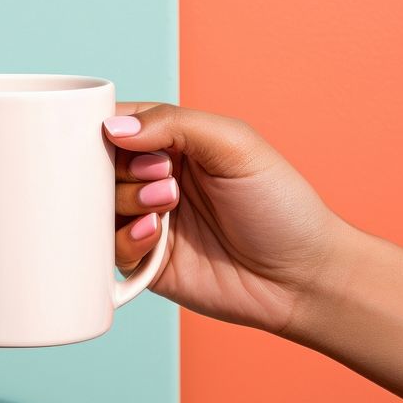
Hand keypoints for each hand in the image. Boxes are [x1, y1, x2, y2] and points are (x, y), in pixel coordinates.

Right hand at [106, 102, 346, 334]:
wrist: (302, 278)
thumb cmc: (280, 206)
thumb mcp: (235, 146)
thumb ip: (173, 123)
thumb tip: (112, 127)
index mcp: (174, 143)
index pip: (119, 124)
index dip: (107, 129)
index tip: (120, 140)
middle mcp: (154, 179)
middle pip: (100, 164)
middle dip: (123, 168)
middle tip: (163, 177)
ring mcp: (147, 220)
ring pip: (100, 204)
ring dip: (128, 201)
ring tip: (168, 206)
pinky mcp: (145, 261)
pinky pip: (110, 247)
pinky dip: (127, 238)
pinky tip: (158, 236)